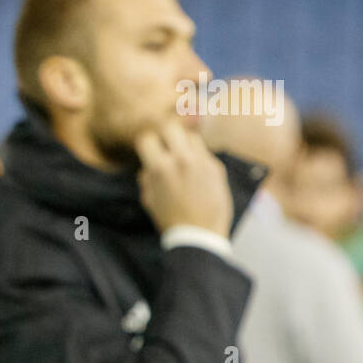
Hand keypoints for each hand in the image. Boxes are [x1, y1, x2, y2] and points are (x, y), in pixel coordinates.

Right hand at [135, 122, 233, 236]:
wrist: (200, 235)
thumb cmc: (170, 220)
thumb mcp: (148, 199)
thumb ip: (146, 177)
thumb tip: (148, 165)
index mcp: (160, 168)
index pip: (147, 138)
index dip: (145, 145)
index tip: (148, 151)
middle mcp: (181, 159)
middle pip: (171, 127)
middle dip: (164, 135)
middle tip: (164, 146)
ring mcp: (202, 161)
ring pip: (191, 136)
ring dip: (183, 144)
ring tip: (182, 158)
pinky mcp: (216, 167)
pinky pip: (204, 152)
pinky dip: (198, 158)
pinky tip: (196, 173)